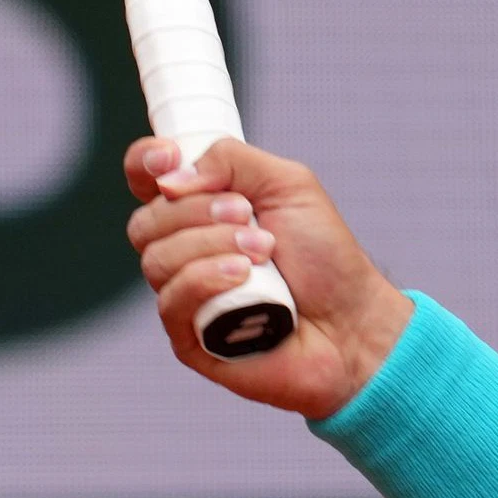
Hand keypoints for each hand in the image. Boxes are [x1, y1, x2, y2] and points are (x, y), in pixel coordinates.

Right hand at [123, 135, 409, 417]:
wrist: (353, 321)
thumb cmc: (325, 257)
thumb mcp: (289, 184)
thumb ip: (232, 160)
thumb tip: (171, 178)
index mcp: (201, 211)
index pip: (145, 180)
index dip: (144, 163)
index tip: (169, 157)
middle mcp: (185, 253)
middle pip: (146, 222)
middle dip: (197, 210)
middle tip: (249, 216)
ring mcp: (184, 297)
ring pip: (156, 259)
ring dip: (213, 245)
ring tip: (263, 251)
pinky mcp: (189, 339)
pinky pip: (170, 300)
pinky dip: (206, 280)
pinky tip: (243, 278)